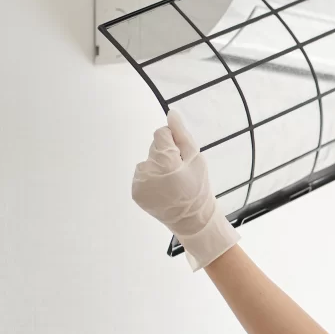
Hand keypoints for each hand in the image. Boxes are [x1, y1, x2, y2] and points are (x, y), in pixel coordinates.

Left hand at [132, 111, 239, 270]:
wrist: (192, 219)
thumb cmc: (199, 187)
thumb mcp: (197, 159)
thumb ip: (182, 135)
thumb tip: (171, 114)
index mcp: (165, 162)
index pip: (160, 134)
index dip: (173, 141)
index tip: (182, 155)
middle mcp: (148, 171)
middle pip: (153, 148)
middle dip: (166, 155)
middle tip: (180, 172)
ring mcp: (139, 183)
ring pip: (147, 161)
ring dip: (158, 166)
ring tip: (172, 182)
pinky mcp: (136, 192)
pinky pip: (142, 175)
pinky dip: (151, 179)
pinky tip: (164, 189)